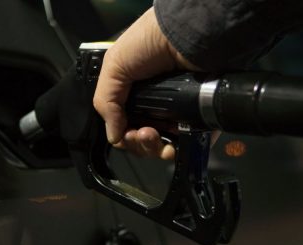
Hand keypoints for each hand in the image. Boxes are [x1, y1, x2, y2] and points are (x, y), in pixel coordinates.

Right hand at [93, 7, 202, 159]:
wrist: (187, 35)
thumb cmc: (150, 43)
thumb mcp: (115, 66)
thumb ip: (106, 102)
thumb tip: (114, 137)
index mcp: (134, 96)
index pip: (126, 126)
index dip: (124, 136)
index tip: (126, 134)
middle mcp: (155, 106)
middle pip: (143, 140)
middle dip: (139, 143)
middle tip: (142, 133)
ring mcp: (176, 113)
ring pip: (163, 145)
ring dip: (154, 148)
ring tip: (153, 135)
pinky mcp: (196, 118)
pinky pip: (187, 143)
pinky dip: (178, 150)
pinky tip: (172, 145)